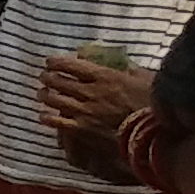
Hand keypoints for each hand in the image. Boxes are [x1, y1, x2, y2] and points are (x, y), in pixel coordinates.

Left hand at [40, 53, 156, 168]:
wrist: (151, 132)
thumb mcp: (146, 79)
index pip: (72, 65)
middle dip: (47, 77)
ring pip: (54, 100)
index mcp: (105, 76)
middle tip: (43, 76)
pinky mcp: (82, 129)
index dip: (56, 62)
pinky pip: (57, 122)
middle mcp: (90, 91)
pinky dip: (47, 118)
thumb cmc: (152, 104)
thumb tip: (122, 61)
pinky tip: (43, 116)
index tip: (49, 61)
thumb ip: (131, 69)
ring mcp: (84, 111)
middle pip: (59, 81)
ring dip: (45, 95)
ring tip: (42, 94)